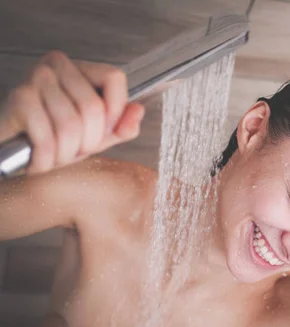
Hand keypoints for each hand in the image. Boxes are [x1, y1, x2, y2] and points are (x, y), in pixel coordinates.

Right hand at [0, 50, 144, 173]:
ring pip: (72, 125)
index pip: (114, 77)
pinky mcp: (19, 99)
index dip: (116, 112)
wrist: (8, 149)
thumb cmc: (49, 138)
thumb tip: (138, 112)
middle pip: (94, 107)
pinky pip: (48, 137)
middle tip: (75, 150)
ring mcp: (36, 79)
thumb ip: (120, 126)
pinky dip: (47, 158)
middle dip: (89, 141)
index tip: (106, 131)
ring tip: (56, 155)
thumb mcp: (94, 135)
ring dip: (66, 153)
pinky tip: (40, 159)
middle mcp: (56, 66)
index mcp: (79, 69)